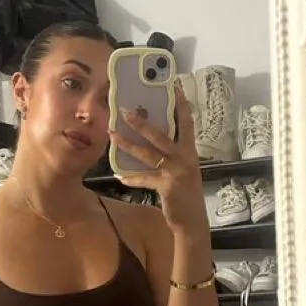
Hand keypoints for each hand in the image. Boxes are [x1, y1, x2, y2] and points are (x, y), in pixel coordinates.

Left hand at [110, 82, 207, 234]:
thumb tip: (152, 141)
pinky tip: (119, 175)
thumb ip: (172, 155)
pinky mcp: (167, 186)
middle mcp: (185, 157)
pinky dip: (131, 177)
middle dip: (142, 122)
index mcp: (189, 151)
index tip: (174, 85)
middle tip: (125, 110)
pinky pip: (144, 178)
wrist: (192, 220)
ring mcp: (176, 171)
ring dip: (128, 145)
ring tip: (113, 135)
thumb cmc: (185, 193)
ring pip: (148, 154)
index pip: (186, 122)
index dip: (181, 104)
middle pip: (161, 135)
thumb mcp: (183, 170)